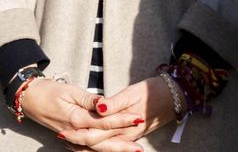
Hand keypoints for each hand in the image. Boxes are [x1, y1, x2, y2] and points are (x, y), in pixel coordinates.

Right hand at [17, 80, 140, 149]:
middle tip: (139, 147)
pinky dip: (100, 151)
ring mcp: (72, 136)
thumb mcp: (71, 90)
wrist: (30, 99)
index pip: (104, 122)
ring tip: (131, 150)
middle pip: (102, 141)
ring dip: (114, 150)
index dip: (122, 120)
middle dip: (122, 144)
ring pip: (96, 148)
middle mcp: (75, 131)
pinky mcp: (71, 137)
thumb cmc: (51, 91)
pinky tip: (112, 151)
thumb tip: (105, 104)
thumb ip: (89, 99)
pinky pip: (87, 148)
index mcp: (76, 118)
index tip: (137, 118)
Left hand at [59, 77, 177, 148]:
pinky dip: (99, 145)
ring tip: (70, 143)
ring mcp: (129, 136)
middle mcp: (125, 135)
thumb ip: (115, 102)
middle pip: (98, 143)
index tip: (64, 130)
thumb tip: (99, 107)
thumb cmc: (153, 92)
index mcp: (123, 124)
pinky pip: (112, 145)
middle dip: (79, 142)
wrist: (174, 97)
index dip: (79, 133)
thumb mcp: (133, 92)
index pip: (96, 133)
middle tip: (62, 138)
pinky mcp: (131, 135)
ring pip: (104, 147)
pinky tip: (90, 144)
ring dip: (87, 146)